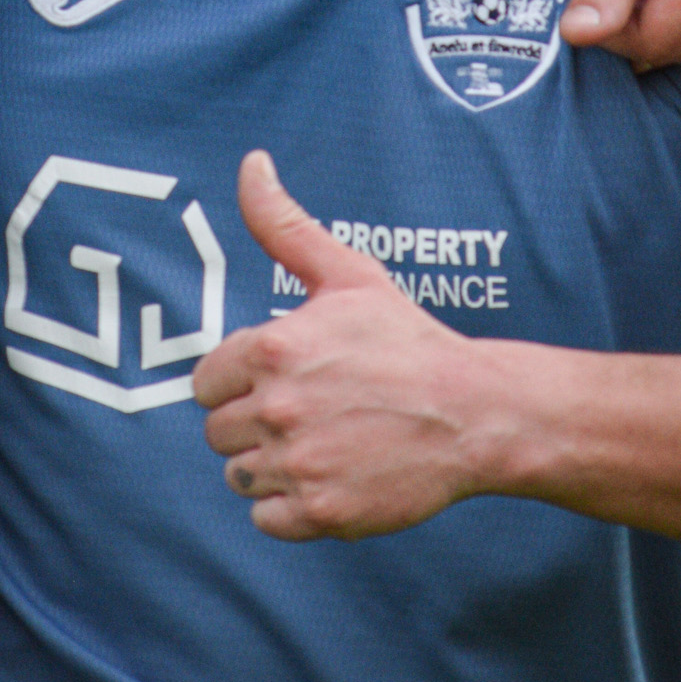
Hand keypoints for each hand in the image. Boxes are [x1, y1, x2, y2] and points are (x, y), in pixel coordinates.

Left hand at [193, 153, 489, 539]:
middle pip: (218, 432)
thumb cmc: (406, 338)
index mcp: (272, 349)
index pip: (205, 382)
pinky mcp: (321, 512)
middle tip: (311, 410)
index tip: (285, 378)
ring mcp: (299, 464)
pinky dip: (292, 506)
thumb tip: (251, 163)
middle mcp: (277, 409)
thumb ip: (284, 224)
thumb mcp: (346, 274)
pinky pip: (267, 519)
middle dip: (254, 423)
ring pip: (241, 476)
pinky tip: (331, 475)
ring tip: (324, 441)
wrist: (474, 411)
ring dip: (271, 465)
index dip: (240, 381)